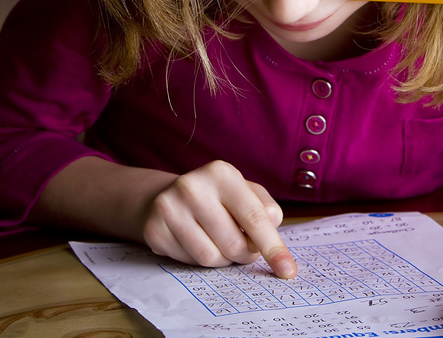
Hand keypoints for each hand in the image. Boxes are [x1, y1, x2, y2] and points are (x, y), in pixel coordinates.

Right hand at [141, 160, 297, 278]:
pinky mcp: (155, 231)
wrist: (165, 195)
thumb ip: (266, 209)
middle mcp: (192, 187)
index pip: (254, 217)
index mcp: (221, 173)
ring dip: (223, 258)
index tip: (287, 270)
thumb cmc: (216, 197)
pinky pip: (190, 262)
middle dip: (245, 253)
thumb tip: (274, 230)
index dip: (273, 247)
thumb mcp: (244, 192)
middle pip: (234, 243)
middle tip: (245, 247)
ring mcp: (169, 208)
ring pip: (212, 258)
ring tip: (219, 241)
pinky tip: (196, 241)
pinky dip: (200, 259)